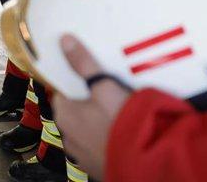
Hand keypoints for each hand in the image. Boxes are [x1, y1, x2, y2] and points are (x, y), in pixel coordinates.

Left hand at [53, 35, 131, 179]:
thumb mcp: (104, 86)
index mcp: (64, 114)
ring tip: (118, 112)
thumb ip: (84, 63)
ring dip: (97, 123)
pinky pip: (98, 147)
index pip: (63, 92)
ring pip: (86, 131)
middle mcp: (67, 136)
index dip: (75, 83)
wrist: (143, 162)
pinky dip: (106, 139)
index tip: (89, 78)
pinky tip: (122, 132)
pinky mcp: (96, 166)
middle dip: (88, 103)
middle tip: (108, 92)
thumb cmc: (121, 121)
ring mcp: (81, 155)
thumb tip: (64, 40)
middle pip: (75, 112)